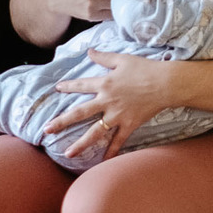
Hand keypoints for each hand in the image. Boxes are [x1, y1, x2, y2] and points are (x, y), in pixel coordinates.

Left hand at [45, 47, 171, 160]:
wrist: (165, 84)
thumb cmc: (145, 69)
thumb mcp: (122, 59)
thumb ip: (104, 57)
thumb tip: (89, 51)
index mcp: (105, 84)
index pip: (81, 85)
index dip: (68, 86)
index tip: (57, 88)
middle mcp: (107, 101)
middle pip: (80, 113)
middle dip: (62, 121)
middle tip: (46, 130)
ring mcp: (117, 115)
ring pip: (95, 132)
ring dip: (81, 143)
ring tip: (68, 153)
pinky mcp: (129, 124)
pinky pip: (118, 140)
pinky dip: (112, 151)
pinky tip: (104, 161)